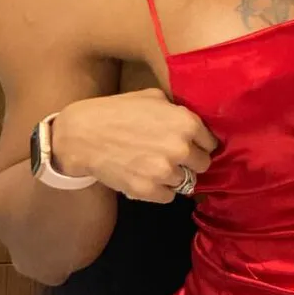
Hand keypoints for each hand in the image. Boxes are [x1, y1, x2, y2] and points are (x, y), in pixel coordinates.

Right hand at [52, 89, 217, 203]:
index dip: (200, 143)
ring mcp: (164, 172)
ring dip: (174, 176)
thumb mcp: (153, 97)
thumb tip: (196, 121)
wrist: (81, 134)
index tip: (189, 144)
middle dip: (190, 161)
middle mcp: (180, 148)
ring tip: (154, 165)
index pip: (211, 143)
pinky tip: (146, 176)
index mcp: (186, 123)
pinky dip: (160, 190)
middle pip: (203, 165)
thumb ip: (179, 110)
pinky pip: (169, 197)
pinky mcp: (148, 191)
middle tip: (172, 156)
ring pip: (186, 182)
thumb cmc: (117, 111)